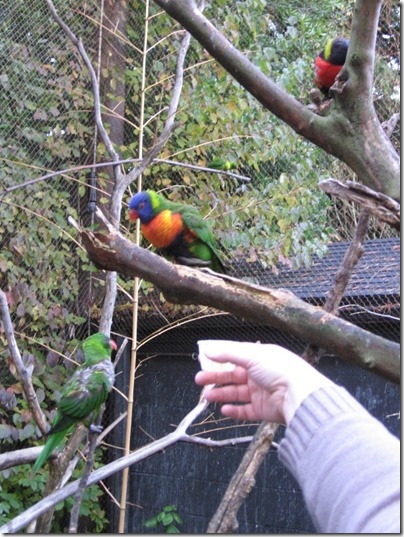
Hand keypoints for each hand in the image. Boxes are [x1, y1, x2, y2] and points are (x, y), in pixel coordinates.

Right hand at [195, 340, 332, 424]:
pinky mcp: (263, 409)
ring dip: (221, 394)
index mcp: (259, 357)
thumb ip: (228, 354)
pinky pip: (245, 410)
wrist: (299, 395)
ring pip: (236, 393)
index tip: (203, 360)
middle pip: (233, 376)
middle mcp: (260, 374)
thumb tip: (208, 350)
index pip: (236, 356)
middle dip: (216, 378)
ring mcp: (261, 392)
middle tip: (199, 380)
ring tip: (207, 396)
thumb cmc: (279, 370)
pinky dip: (234, 411)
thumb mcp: (251, 356)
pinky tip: (223, 409)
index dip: (220, 358)